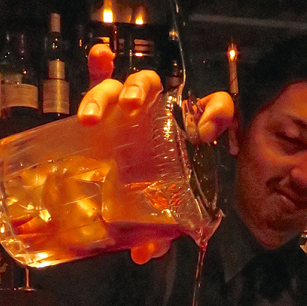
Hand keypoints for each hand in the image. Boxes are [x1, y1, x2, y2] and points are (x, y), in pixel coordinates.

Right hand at [78, 45, 233, 263]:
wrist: (133, 202)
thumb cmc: (153, 202)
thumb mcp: (162, 220)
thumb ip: (159, 233)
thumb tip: (145, 252)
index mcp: (181, 135)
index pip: (210, 109)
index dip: (214, 114)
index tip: (206, 131)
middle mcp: (156, 117)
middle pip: (151, 88)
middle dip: (139, 91)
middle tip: (128, 106)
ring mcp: (128, 112)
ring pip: (121, 86)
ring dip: (109, 92)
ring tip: (92, 114)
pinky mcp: (104, 113)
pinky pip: (100, 81)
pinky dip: (99, 64)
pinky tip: (99, 53)